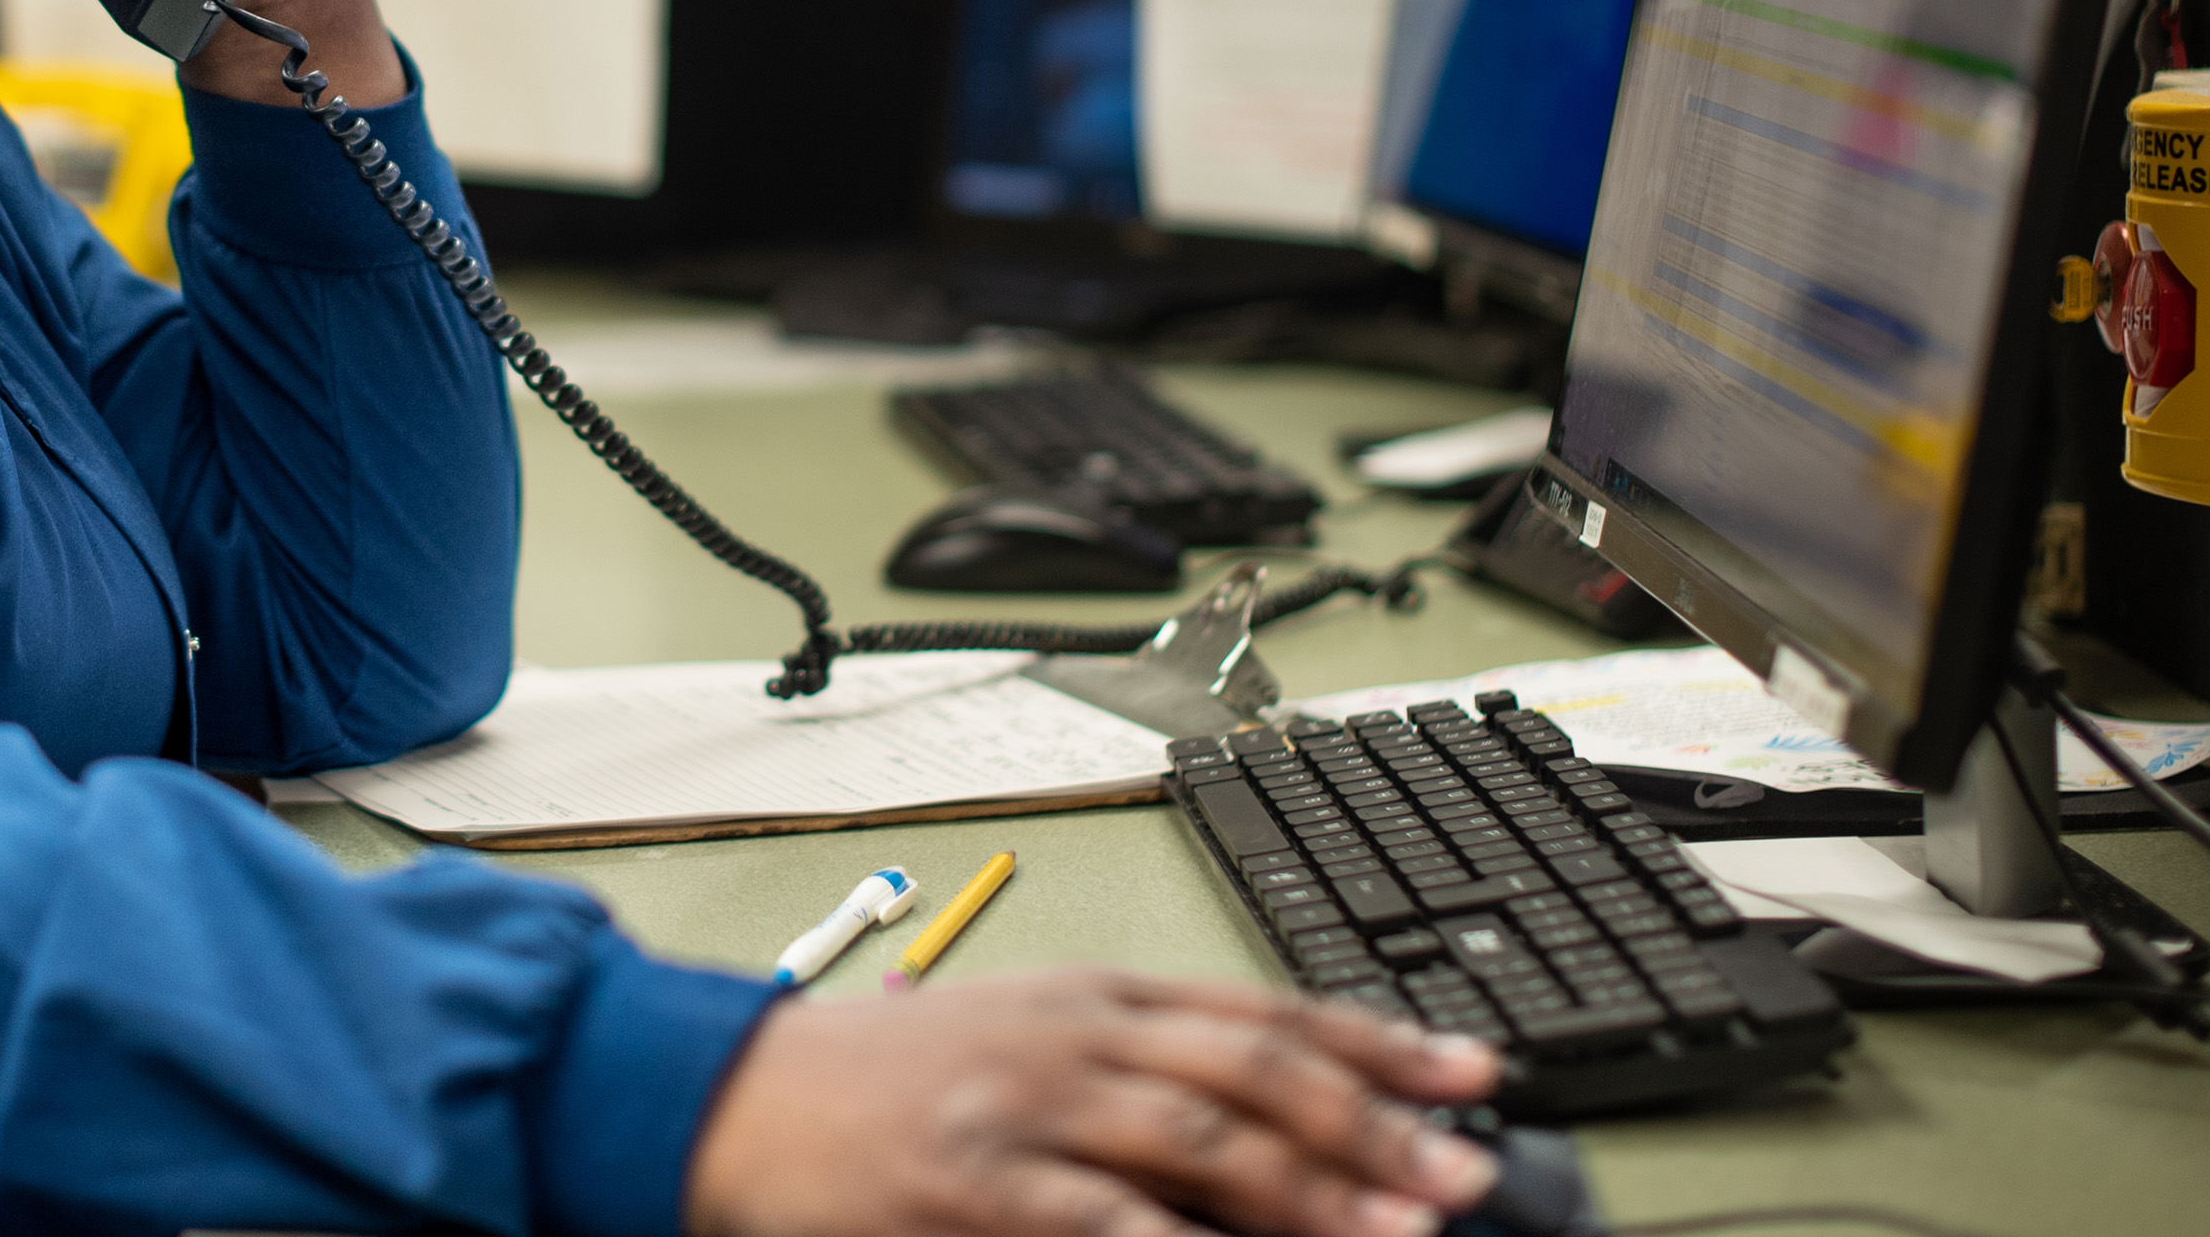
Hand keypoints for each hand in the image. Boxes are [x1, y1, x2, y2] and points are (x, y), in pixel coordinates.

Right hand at [684, 973, 1503, 1236]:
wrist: (737, 1098)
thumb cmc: (883, 1081)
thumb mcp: (1023, 1037)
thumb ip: (1139, 1065)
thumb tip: (1273, 1112)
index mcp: (1094, 995)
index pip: (1265, 1007)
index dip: (1378, 1040)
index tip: (1472, 1069)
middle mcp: (1075, 1039)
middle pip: (1254, 1073)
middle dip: (1375, 1122)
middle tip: (1466, 1168)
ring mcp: (1027, 1111)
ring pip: (1201, 1140)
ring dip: (1313, 1187)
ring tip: (1398, 1226)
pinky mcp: (976, 1187)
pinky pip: (1102, 1223)